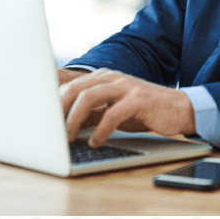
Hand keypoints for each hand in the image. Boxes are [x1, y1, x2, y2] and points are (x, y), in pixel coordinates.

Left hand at [59, 68, 195, 147]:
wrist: (179, 109)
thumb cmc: (142, 112)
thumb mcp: (111, 110)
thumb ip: (90, 113)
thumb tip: (62, 125)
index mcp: (102, 77)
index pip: (69, 84)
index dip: (52, 101)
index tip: (40, 119)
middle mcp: (111, 77)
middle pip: (75, 88)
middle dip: (59, 111)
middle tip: (50, 132)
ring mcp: (125, 86)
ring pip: (89, 97)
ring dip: (74, 119)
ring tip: (67, 138)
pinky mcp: (139, 99)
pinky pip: (113, 113)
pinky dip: (100, 129)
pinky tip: (95, 142)